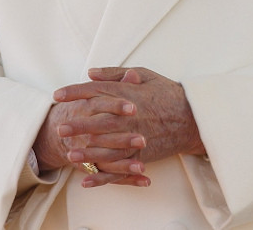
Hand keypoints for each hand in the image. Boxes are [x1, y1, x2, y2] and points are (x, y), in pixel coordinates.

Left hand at [53, 67, 205, 186]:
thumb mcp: (145, 74)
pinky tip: (87, 180)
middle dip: (77, 125)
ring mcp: (135, 137)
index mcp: (128, 94)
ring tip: (69, 155)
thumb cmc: (168, 93)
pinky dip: (102, 176)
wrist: (194, 118)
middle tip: (59, 129)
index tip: (58, 95)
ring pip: (106, 148)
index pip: (95, 92)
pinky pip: (119, 168)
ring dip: (86, 153)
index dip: (75, 92)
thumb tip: (91, 73)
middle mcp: (129, 116)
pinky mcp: (141, 155)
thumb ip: (116, 73)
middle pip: (97, 121)